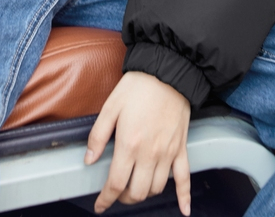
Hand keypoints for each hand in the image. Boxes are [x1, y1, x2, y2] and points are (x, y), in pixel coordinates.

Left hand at [84, 71, 190, 214]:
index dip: (105, 199)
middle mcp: (149, 154)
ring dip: (145, 193)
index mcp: (129, 144)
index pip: (116, 184)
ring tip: (136, 187)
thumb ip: (98, 136)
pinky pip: (185, 178)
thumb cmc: (138, 86)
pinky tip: (185, 210)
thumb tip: (89, 160)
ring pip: (157, 188)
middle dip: (124, 197)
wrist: (168, 71)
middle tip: (116, 192)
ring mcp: (168, 153)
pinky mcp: (181, 148)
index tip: (99, 205)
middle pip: (137, 192)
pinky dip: (185, 197)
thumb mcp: (110, 106)